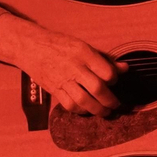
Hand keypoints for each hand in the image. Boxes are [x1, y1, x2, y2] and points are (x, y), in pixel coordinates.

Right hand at [0, 14, 126, 116]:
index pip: (107, 72)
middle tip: (115, 105)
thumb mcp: (84, 46)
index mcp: (84, 53)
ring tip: (105, 112)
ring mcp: (63, 80)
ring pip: (84, 101)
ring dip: (98, 110)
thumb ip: (104, 59)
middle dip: (110, 101)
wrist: (32, 47)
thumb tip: (125, 68)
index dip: (114, 80)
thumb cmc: (60, 45)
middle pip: (97, 89)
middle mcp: (74, 67)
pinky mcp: (54, 90)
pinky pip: (70, 106)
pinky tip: (87, 109)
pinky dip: (81, 111)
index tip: (115, 82)